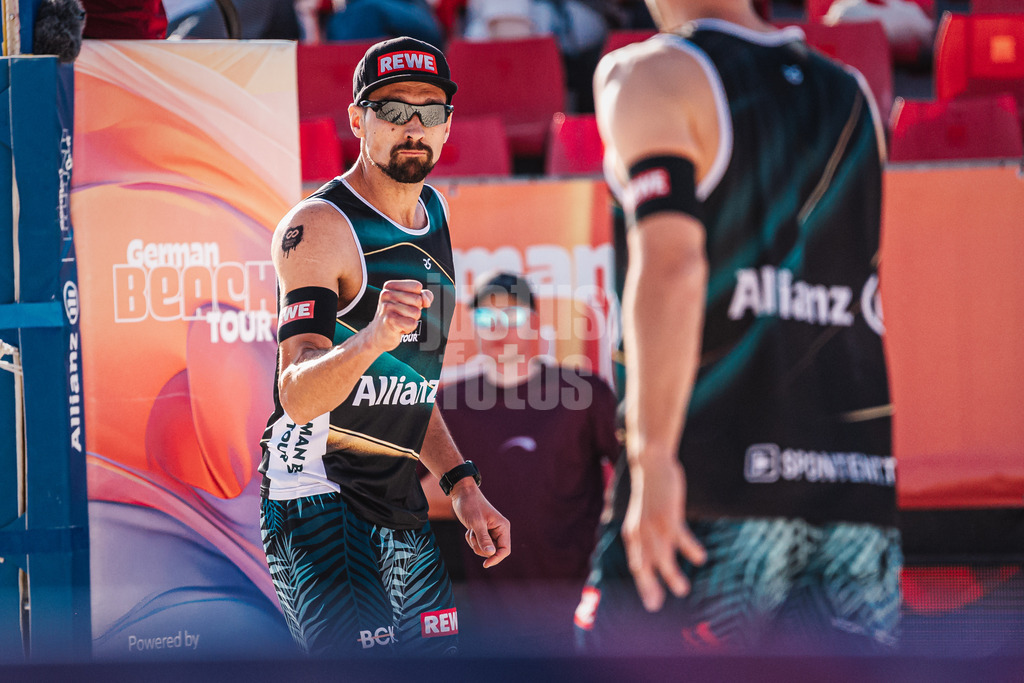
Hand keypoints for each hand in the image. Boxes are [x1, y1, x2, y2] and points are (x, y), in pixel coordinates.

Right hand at [367, 279, 432, 351]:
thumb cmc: (397, 315)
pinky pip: (412, 323)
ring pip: (416, 312)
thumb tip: (426, 301)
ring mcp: (387, 307)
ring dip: (411, 320)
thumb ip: (424, 296)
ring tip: (400, 321)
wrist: (380, 334)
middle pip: (418, 300)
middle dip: (415, 310)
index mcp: (390, 286)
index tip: (405, 304)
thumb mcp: (411, 301)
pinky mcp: (389, 321)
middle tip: (402, 315)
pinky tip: (398, 328)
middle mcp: (386, 294)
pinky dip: (409, 328)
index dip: (417, 297)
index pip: (417, 286)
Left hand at [450, 479, 509, 568]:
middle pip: (493, 552)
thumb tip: (491, 553)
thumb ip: (484, 538)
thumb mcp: (476, 523)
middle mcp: (499, 531)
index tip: (485, 564)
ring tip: (471, 531)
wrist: (462, 494)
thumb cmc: (470, 505)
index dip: (496, 558)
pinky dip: (472, 540)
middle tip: (473, 535)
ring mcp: (491, 532)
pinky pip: (479, 545)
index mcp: (502, 527)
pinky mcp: (483, 532)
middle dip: (481, 548)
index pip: (505, 550)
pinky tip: (469, 530)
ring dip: (475, 544)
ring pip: (485, 550)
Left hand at [622, 457, 705, 611]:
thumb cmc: (650, 492)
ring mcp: (653, 525)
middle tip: (656, 606)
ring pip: (662, 556)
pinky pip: (680, 537)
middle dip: (650, 587)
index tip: (651, 603)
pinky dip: (690, 549)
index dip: (643, 584)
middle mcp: (640, 533)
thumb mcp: (643, 515)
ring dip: (671, 575)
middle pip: (644, 566)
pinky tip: (700, 559)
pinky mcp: (667, 516)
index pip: (636, 564)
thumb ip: (646, 535)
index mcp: (633, 534)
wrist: (650, 464)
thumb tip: (656, 553)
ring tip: (682, 590)